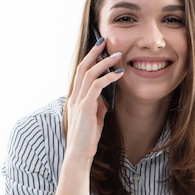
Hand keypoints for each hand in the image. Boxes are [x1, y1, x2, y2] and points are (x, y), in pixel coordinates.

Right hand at [53, 40, 123, 194]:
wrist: (79, 154)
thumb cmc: (87, 138)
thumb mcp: (95, 117)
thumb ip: (98, 104)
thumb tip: (105, 95)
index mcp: (75, 97)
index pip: (81, 72)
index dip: (90, 58)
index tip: (101, 48)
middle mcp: (74, 96)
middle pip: (83, 67)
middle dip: (94, 53)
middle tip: (105, 41)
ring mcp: (78, 101)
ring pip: (90, 74)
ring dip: (105, 63)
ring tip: (118, 56)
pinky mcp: (85, 107)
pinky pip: (97, 87)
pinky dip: (108, 77)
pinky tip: (120, 74)